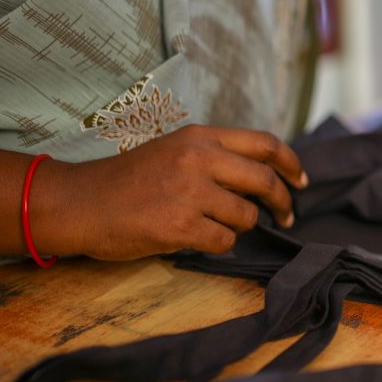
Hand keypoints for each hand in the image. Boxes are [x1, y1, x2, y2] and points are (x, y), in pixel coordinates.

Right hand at [34, 125, 305, 259]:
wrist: (79, 202)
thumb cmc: (127, 179)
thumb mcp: (173, 149)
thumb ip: (215, 156)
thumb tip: (262, 174)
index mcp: (201, 137)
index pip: (265, 143)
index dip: (291, 164)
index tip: (302, 180)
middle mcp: (199, 159)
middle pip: (265, 182)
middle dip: (282, 202)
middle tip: (287, 215)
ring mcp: (190, 193)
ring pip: (246, 217)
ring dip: (238, 226)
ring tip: (213, 225)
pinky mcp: (179, 226)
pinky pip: (224, 242)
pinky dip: (217, 245)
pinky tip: (196, 238)